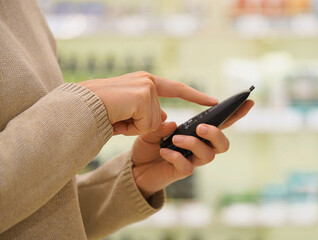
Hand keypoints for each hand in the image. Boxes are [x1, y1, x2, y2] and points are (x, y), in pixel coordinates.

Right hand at [77, 71, 217, 134]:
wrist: (78, 107)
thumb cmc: (98, 111)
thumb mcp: (128, 112)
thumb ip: (148, 113)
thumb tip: (165, 117)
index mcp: (144, 82)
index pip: (176, 89)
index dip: (195, 96)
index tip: (213, 101)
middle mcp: (147, 81)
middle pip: (158, 116)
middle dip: (139, 125)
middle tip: (117, 117)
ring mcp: (146, 87)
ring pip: (152, 122)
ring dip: (134, 127)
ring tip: (116, 117)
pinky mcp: (143, 95)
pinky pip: (146, 125)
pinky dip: (131, 128)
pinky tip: (118, 118)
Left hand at [131, 100, 254, 198]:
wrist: (135, 168)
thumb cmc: (149, 146)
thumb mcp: (153, 130)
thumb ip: (162, 126)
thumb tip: (174, 125)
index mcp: (198, 133)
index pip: (221, 123)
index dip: (236, 113)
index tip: (248, 101)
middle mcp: (200, 147)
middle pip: (223, 144)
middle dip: (216, 133)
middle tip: (200, 127)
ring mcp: (192, 161)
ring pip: (209, 155)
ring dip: (194, 144)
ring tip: (175, 139)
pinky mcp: (181, 172)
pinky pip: (187, 167)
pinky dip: (176, 157)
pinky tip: (163, 151)